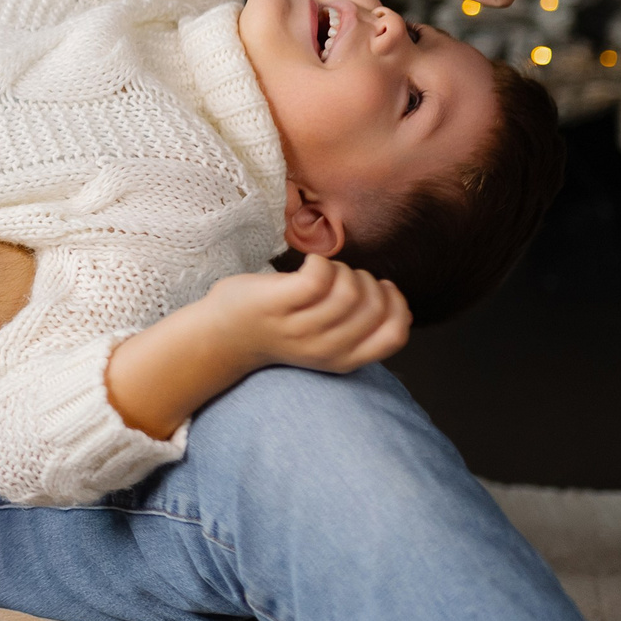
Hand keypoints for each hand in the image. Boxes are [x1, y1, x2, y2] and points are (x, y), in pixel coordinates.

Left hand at [203, 253, 412, 374]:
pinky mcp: (278, 304)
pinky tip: (309, 263)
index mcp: (343, 359)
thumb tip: (392, 300)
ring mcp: (300, 328)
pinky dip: (320, 261)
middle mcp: (325, 348)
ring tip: (324, 271)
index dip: (397, 305)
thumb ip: (357, 328)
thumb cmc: (279, 328)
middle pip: (372, 307)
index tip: (382, 288)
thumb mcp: (326, 340)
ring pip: (348, 291)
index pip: (394, 336)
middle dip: (366, 281)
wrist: (223, 335)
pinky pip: (317, 277)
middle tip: (343, 276)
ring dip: (342, 270)